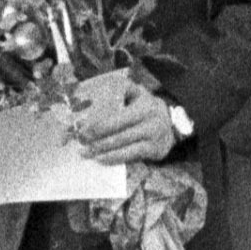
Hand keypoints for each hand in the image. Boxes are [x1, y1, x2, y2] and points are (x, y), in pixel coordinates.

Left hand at [63, 67, 183, 168]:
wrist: (170, 124)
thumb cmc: (144, 106)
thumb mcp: (136, 92)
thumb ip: (119, 91)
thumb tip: (93, 99)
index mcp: (144, 104)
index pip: (117, 117)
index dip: (98, 125)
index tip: (82, 129)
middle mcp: (151, 121)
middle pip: (118, 134)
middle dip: (96, 139)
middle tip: (80, 141)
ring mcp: (154, 137)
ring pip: (122, 146)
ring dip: (101, 151)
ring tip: (85, 152)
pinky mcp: (154, 150)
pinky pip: (130, 156)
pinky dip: (113, 158)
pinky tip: (100, 158)